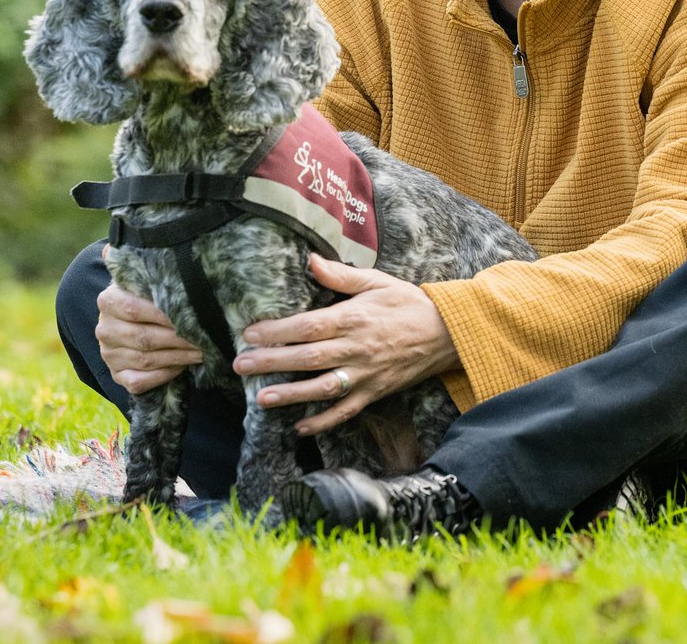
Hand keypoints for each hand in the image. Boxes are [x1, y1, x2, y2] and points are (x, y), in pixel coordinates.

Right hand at [95, 275, 203, 394]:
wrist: (130, 324)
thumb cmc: (146, 296)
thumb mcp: (143, 279)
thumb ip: (141, 265)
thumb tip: (132, 240)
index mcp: (108, 300)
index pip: (134, 308)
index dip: (164, 313)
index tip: (192, 312)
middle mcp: (104, 329)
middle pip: (143, 337)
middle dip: (179, 337)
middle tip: (206, 335)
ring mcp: (109, 355)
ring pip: (145, 360)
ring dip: (178, 357)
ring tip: (204, 349)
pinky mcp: (117, 375)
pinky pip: (139, 381)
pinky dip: (163, 375)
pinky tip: (183, 366)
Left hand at [233, 252, 458, 434]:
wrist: (446, 333)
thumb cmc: (407, 303)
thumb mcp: (377, 281)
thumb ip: (341, 275)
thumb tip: (310, 260)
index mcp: (354, 317)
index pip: (309, 325)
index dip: (278, 330)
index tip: (250, 333)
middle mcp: (357, 348)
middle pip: (308, 357)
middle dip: (272, 362)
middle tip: (240, 365)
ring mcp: (366, 374)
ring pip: (323, 387)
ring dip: (291, 395)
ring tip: (261, 400)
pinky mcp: (375, 392)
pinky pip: (346, 411)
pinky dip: (323, 422)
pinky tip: (300, 426)